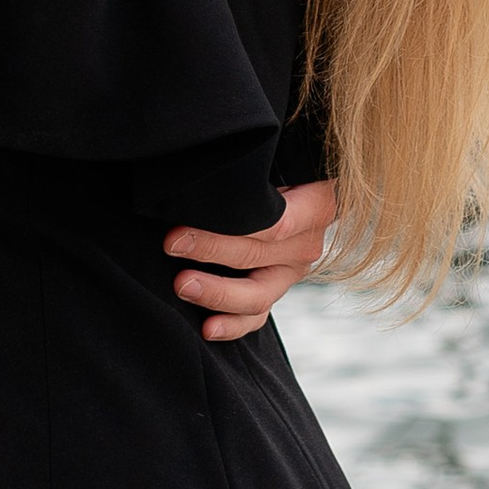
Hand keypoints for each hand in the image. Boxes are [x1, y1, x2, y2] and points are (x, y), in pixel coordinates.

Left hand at [169, 181, 338, 342]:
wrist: (296, 189)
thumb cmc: (278, 168)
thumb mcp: (278, 160)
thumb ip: (255, 170)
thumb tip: (210, 167)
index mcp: (316, 206)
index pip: (273, 225)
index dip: (224, 230)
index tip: (180, 227)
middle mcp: (305, 244)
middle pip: (257, 256)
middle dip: (210, 251)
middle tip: (172, 245)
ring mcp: (290, 273)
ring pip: (258, 295)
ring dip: (217, 294)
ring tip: (183, 287)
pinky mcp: (273, 290)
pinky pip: (256, 316)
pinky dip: (232, 325)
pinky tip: (208, 328)